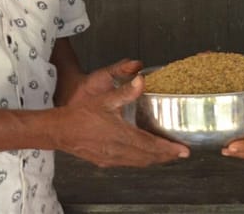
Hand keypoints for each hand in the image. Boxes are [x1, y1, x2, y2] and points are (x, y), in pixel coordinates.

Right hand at [58, 62, 189, 167]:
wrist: (59, 130)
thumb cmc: (81, 113)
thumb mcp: (105, 98)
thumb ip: (126, 91)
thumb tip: (142, 80)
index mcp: (121, 136)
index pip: (151, 146)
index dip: (169, 149)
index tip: (184, 150)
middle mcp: (118, 151)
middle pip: (148, 158)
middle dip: (166, 156)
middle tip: (180, 153)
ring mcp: (111, 158)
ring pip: (139, 162)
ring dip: (154, 159)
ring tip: (166, 155)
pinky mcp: (104, 161)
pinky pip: (128, 163)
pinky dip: (141, 160)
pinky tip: (143, 155)